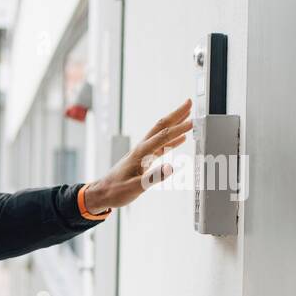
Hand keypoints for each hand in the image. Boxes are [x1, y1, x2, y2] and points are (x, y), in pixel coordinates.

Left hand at [81, 97, 193, 212]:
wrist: (103, 192)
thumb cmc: (116, 190)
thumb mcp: (134, 187)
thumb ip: (152, 178)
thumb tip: (170, 168)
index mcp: (140, 153)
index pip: (162, 137)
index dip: (178, 129)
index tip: (192, 122)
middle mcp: (142, 148)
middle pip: (161, 126)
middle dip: (176, 114)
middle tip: (189, 103)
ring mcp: (143, 152)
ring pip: (162, 133)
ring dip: (175, 123)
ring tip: (188, 116)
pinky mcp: (144, 158)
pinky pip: (161, 145)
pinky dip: (172, 140)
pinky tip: (181, 139)